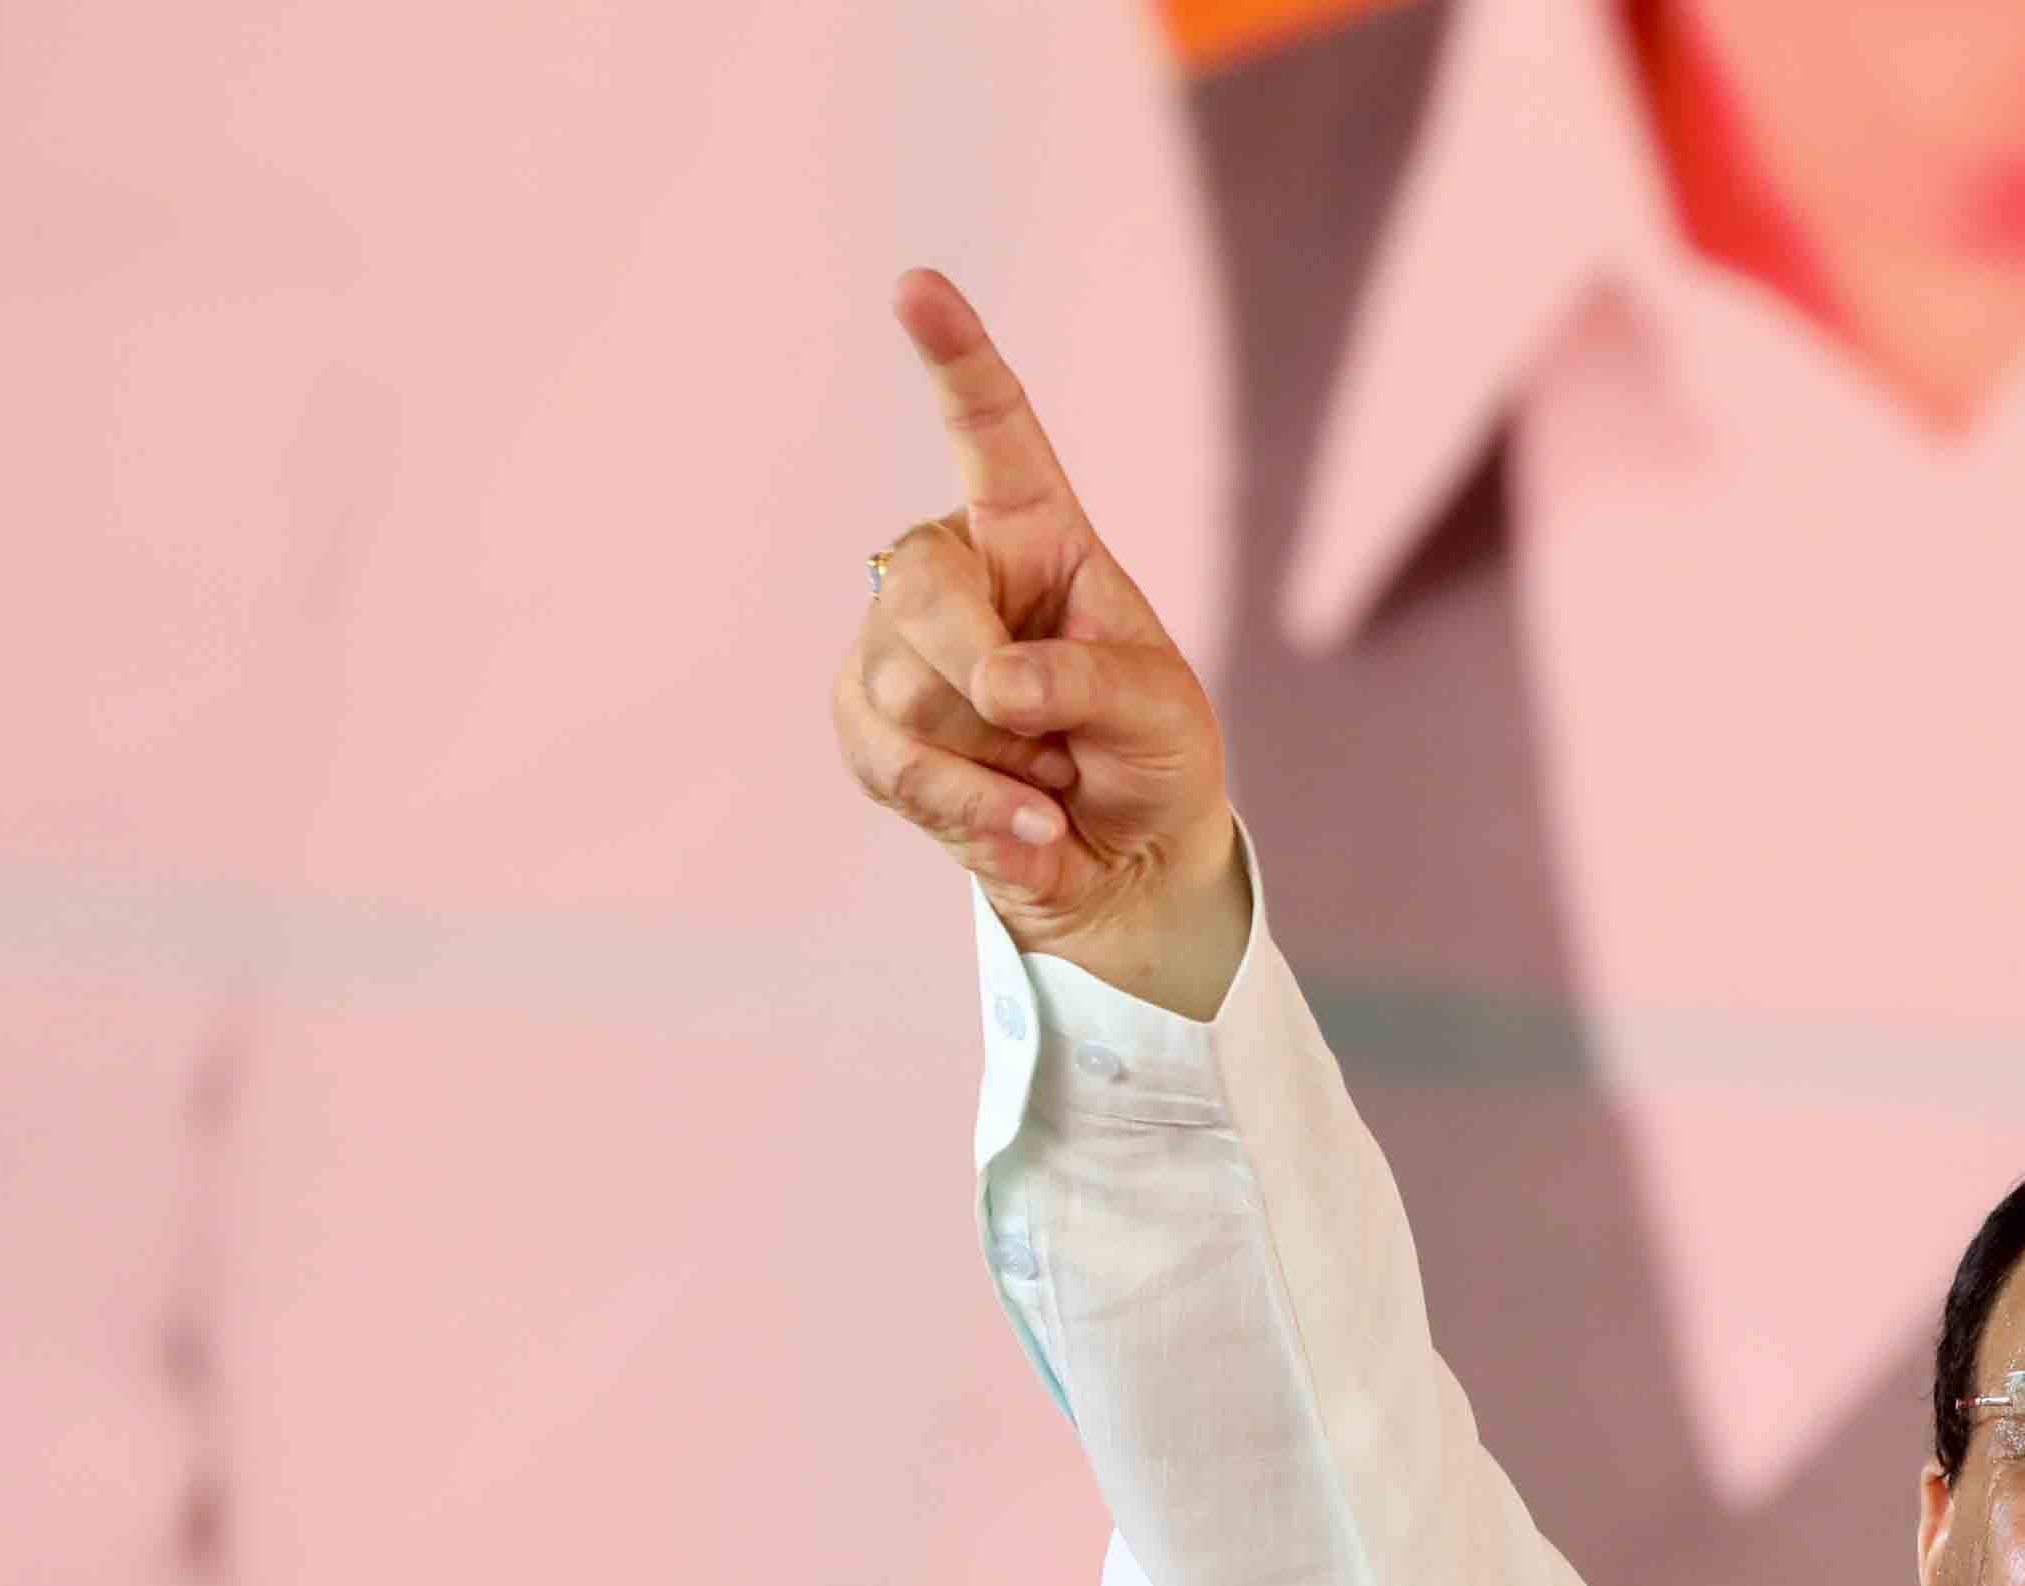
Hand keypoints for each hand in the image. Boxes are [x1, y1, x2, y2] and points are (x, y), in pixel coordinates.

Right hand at [836, 267, 1246, 1017]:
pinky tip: (1025, 826)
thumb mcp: (1160, 712)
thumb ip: (1091, 684)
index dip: (957, 359)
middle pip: (925, 596)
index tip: (917, 283)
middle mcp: (954, 575)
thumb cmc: (1151, 756)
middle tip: (1064, 741)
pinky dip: (973, 812)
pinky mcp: (865, 728)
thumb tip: (996, 683)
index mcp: (1036, 536)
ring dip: (1002, 765)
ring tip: (1051, 778)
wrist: (1122, 862)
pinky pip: (894, 767)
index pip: (994, 435)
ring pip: (906, 695)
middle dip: (994, 685)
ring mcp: (897, 650)